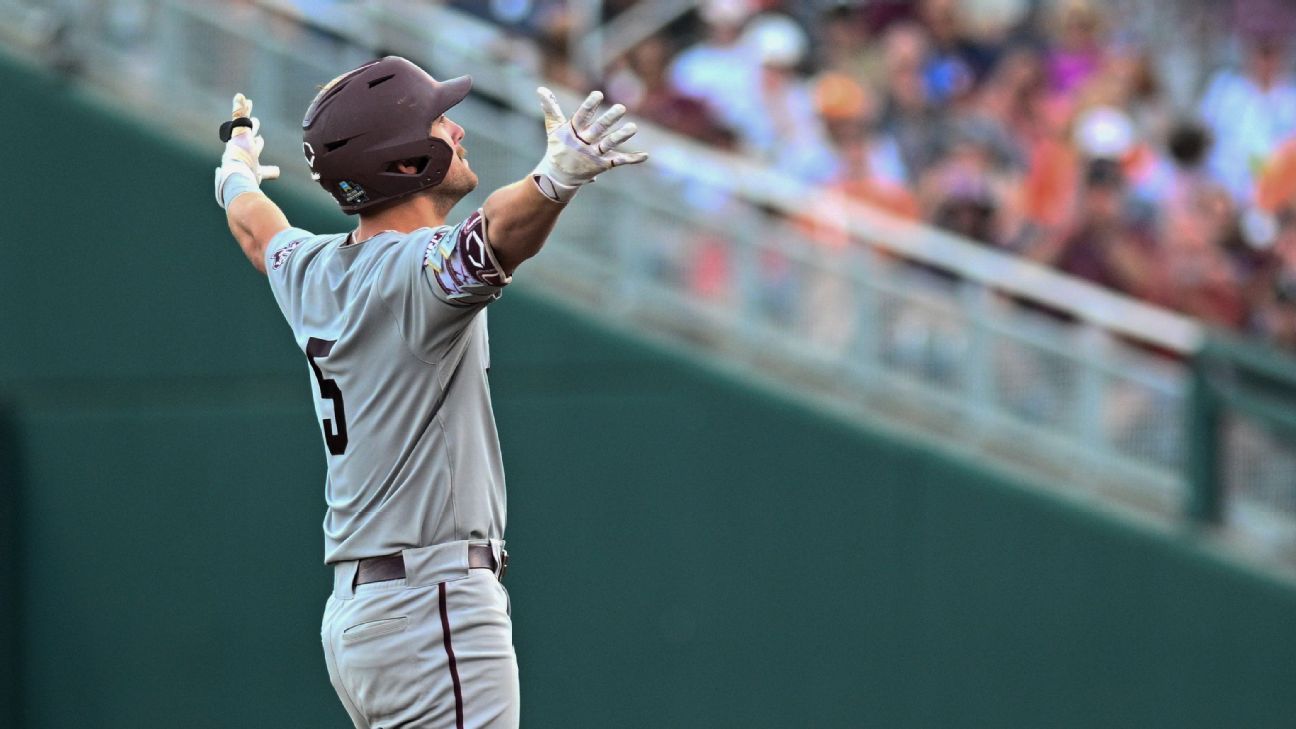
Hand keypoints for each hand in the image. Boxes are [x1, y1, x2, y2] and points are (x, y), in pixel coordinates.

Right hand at [214, 93, 279, 207]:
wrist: (236, 173)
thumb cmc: (246, 177)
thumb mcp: (260, 173)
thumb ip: (270, 172)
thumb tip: (277, 172)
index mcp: (248, 156)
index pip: (254, 147)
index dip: (257, 143)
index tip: (260, 139)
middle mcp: (243, 145)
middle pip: (249, 133)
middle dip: (253, 127)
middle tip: (257, 121)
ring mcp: (240, 137)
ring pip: (242, 120)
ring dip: (245, 111)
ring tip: (247, 101)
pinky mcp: (237, 130)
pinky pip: (238, 116)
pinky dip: (238, 105)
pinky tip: (240, 96)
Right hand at [531, 87, 647, 202]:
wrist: (558, 177)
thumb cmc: (558, 148)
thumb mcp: (553, 129)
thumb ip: (551, 109)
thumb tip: (540, 89)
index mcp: (572, 133)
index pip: (581, 116)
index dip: (589, 106)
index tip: (598, 94)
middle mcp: (584, 143)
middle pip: (598, 129)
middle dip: (609, 119)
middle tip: (621, 108)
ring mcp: (594, 155)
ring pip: (609, 144)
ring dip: (621, 136)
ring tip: (634, 127)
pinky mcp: (603, 164)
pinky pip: (619, 161)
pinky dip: (632, 159)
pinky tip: (646, 155)